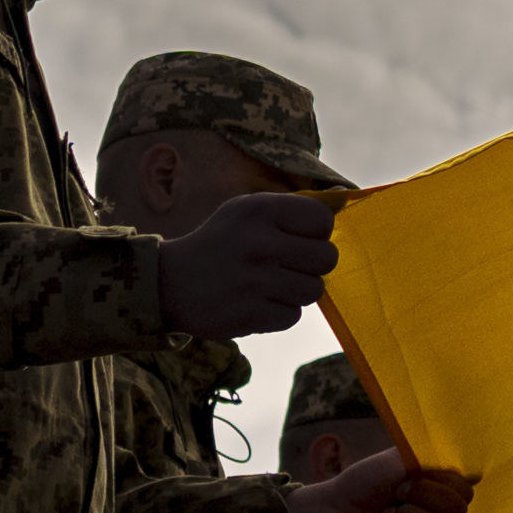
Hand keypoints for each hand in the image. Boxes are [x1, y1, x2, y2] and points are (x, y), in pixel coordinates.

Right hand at [156, 190, 340, 334]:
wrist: (170, 284)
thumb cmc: (221, 242)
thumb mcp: (247, 210)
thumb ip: (292, 207)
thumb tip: (342, 197)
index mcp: (261, 210)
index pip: (323, 220)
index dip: (318, 233)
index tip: (300, 238)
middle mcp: (260, 242)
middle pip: (327, 258)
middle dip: (313, 265)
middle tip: (289, 265)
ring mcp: (256, 281)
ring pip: (314, 290)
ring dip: (297, 290)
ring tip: (271, 284)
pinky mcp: (251, 314)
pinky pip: (293, 316)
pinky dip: (280, 312)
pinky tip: (258, 302)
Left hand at [289, 441, 481, 512]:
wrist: (327, 509)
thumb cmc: (362, 485)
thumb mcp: (399, 463)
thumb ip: (437, 464)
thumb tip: (477, 475)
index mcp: (436, 502)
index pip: (465, 492)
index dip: (441, 480)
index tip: (411, 474)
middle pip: (459, 512)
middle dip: (425, 495)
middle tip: (396, 494)